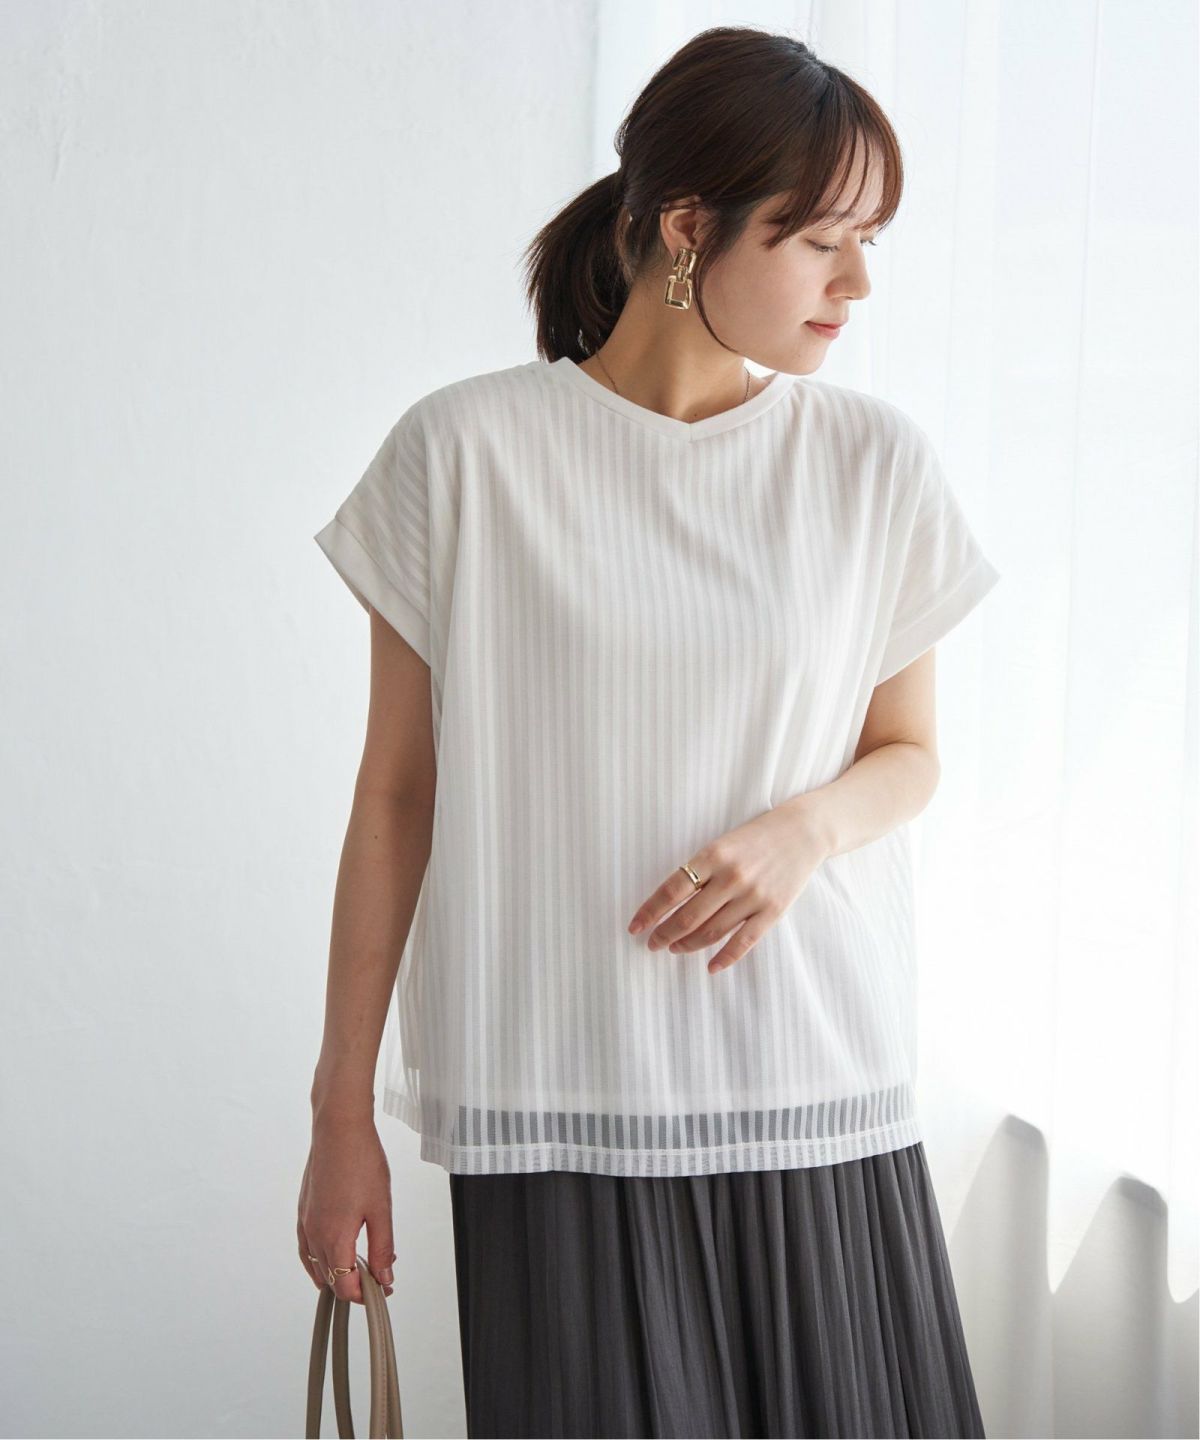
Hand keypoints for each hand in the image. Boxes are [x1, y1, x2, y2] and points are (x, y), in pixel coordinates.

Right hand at [297, 1114, 395, 1304]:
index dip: (365, 1294)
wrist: (338, 1128)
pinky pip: (306, 1247)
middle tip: (379, 1276)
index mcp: (334, 1237)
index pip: (344, 1286)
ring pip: (316, 1265)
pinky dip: (318, 1260)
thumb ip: (382, 1247)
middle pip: (330, 1278)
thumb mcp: (381, 1208)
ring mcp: (305, 1221)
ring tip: (359, 1271)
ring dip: (335, 1274)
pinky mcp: (303, 1209)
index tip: (383, 1288)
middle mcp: (314, 1234)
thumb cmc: (361, 1161)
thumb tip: (384, 1277)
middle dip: (354, 1284)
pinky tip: (329, 1256)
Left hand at [626, 802, 828, 973]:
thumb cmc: (756, 838)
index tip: (635, 927)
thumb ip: (700, 870)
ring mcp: (753, 896)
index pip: (672, 890)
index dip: (650, 911)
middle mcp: (731, 877)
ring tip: (674, 949)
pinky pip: (743, 942)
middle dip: (664, 934)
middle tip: (652, 944)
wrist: (803, 832)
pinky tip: (709, 966)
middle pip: (688, 916)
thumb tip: (670, 902)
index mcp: (713, 855)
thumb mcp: (722, 844)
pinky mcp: (773, 911)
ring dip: (688, 945)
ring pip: (712, 932)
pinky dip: (724, 958)